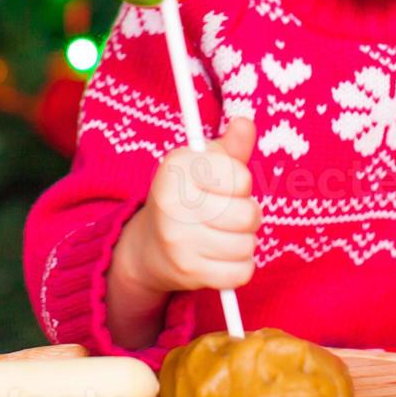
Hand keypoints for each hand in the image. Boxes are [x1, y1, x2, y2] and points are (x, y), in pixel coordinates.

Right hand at [112, 117, 261, 295]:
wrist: (147, 248)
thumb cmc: (185, 198)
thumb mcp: (202, 166)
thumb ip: (229, 149)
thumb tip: (246, 123)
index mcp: (177, 168)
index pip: (241, 178)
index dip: (240, 184)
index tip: (223, 186)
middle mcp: (173, 202)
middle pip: (248, 215)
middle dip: (247, 216)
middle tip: (229, 214)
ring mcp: (179, 240)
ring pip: (247, 245)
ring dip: (244, 242)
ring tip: (223, 236)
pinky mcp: (188, 271)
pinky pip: (241, 272)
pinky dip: (239, 267)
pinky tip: (221, 257)